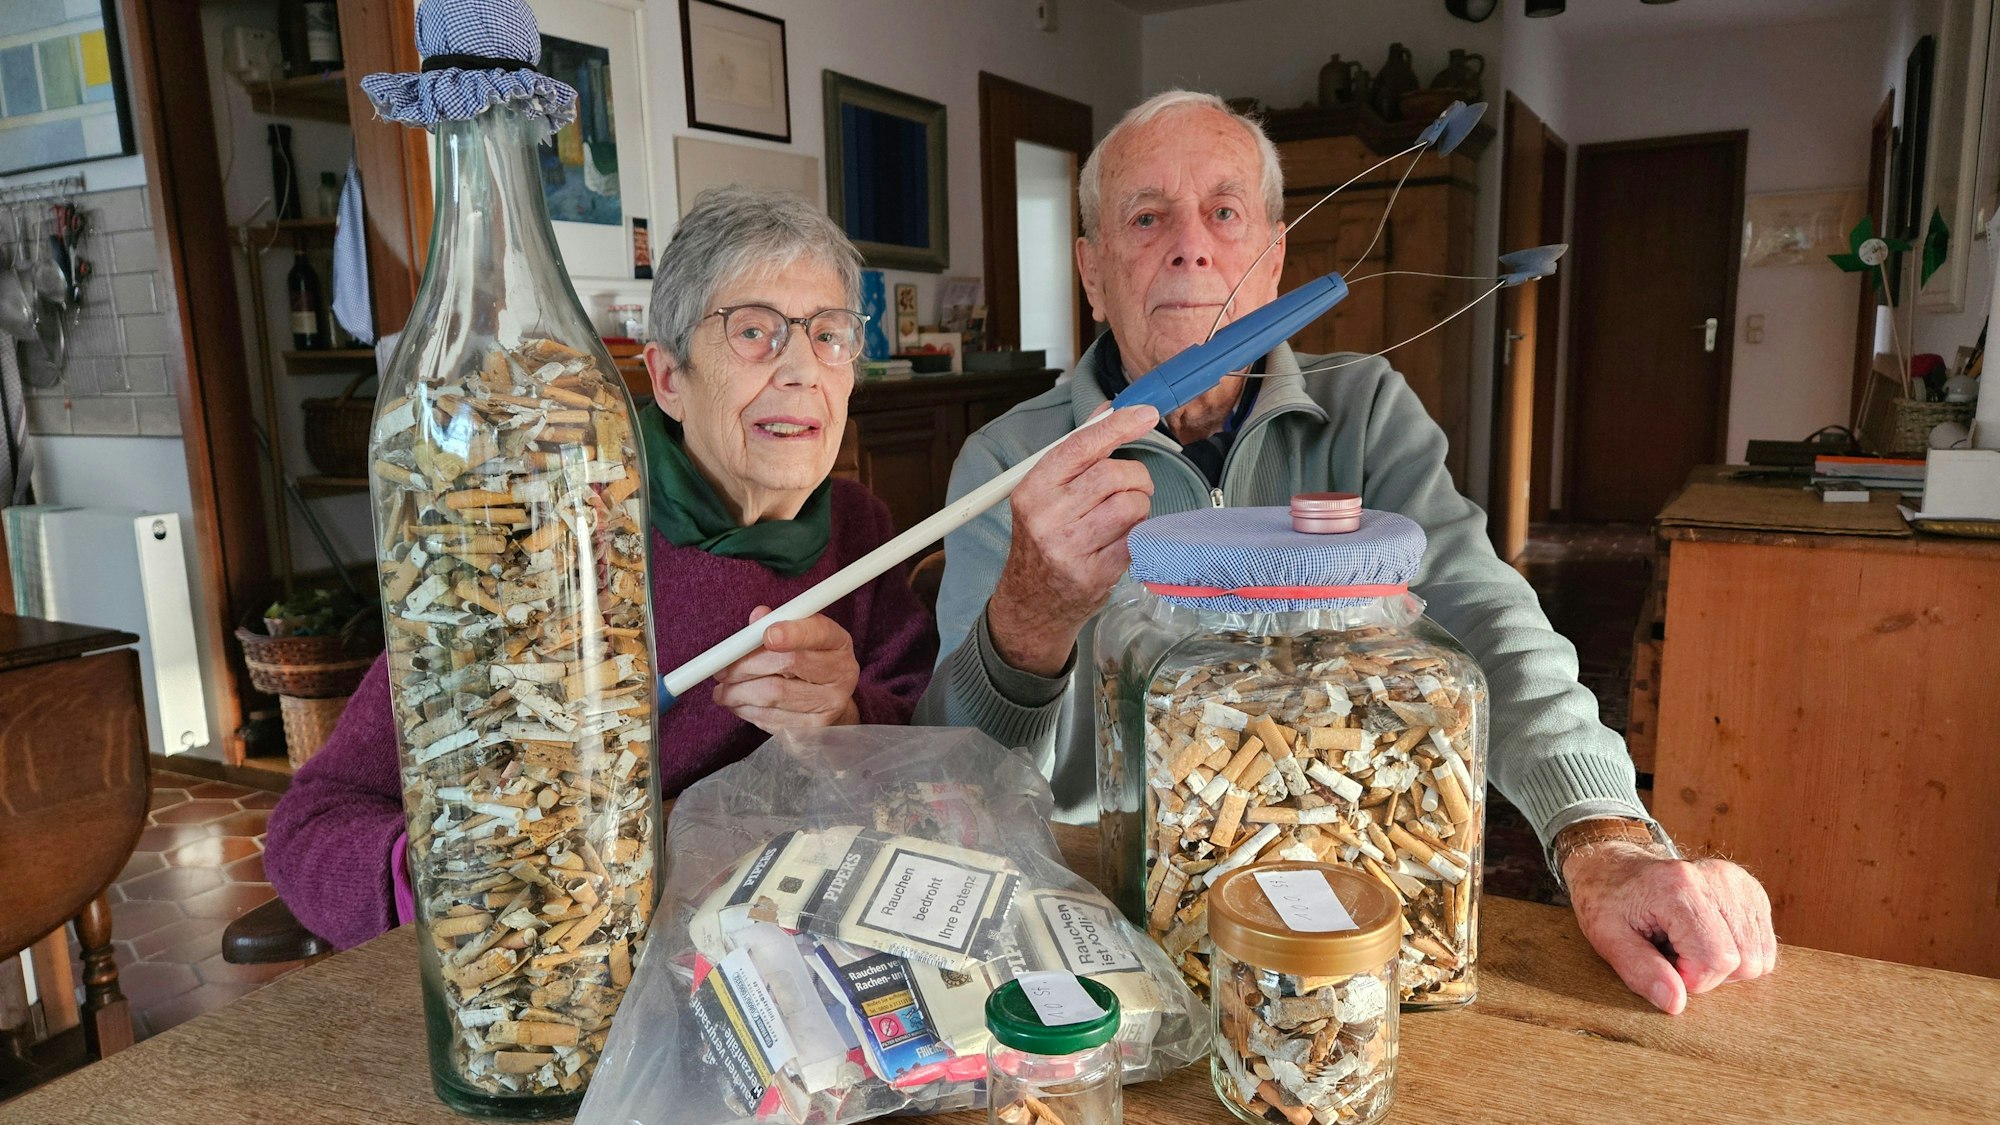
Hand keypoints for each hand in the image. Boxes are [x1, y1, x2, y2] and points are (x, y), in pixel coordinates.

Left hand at [711, 607, 860, 732]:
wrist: (830, 703)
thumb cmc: (809, 662)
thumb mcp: (801, 636)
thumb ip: (778, 623)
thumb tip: (758, 617)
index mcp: (838, 642)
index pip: (816, 632)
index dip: (791, 633)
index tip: (767, 635)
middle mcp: (840, 673)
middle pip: (788, 664)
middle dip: (745, 666)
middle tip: (721, 670)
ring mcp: (829, 705)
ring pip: (773, 694)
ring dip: (738, 692)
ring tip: (722, 690)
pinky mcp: (812, 730)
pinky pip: (770, 719)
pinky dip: (746, 710)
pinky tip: (736, 704)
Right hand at [987, 405, 1159, 676]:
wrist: (1032, 602)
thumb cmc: (1044, 541)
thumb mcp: (1046, 494)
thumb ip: (1078, 452)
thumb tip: (1109, 410)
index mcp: (1032, 490)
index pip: (1081, 446)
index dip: (1118, 426)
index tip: (1145, 414)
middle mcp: (1047, 517)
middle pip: (1114, 475)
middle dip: (1135, 477)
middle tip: (1133, 487)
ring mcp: (1070, 548)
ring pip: (1131, 506)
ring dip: (1139, 508)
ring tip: (1124, 517)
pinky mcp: (1094, 574)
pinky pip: (1137, 538)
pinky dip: (1138, 534)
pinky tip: (1122, 540)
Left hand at [1564, 840, 1777, 1014]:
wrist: (1616, 867)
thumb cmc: (1609, 901)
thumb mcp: (1607, 938)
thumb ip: (1640, 971)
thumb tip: (1676, 1003)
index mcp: (1679, 887)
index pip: (1716, 960)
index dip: (1690, 978)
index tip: (1663, 963)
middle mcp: (1717, 878)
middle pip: (1745, 962)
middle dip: (1708, 973)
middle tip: (1673, 952)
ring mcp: (1738, 882)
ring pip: (1759, 958)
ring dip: (1724, 964)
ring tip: (1686, 943)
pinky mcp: (1750, 890)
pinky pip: (1763, 946)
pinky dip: (1736, 952)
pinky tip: (1705, 936)